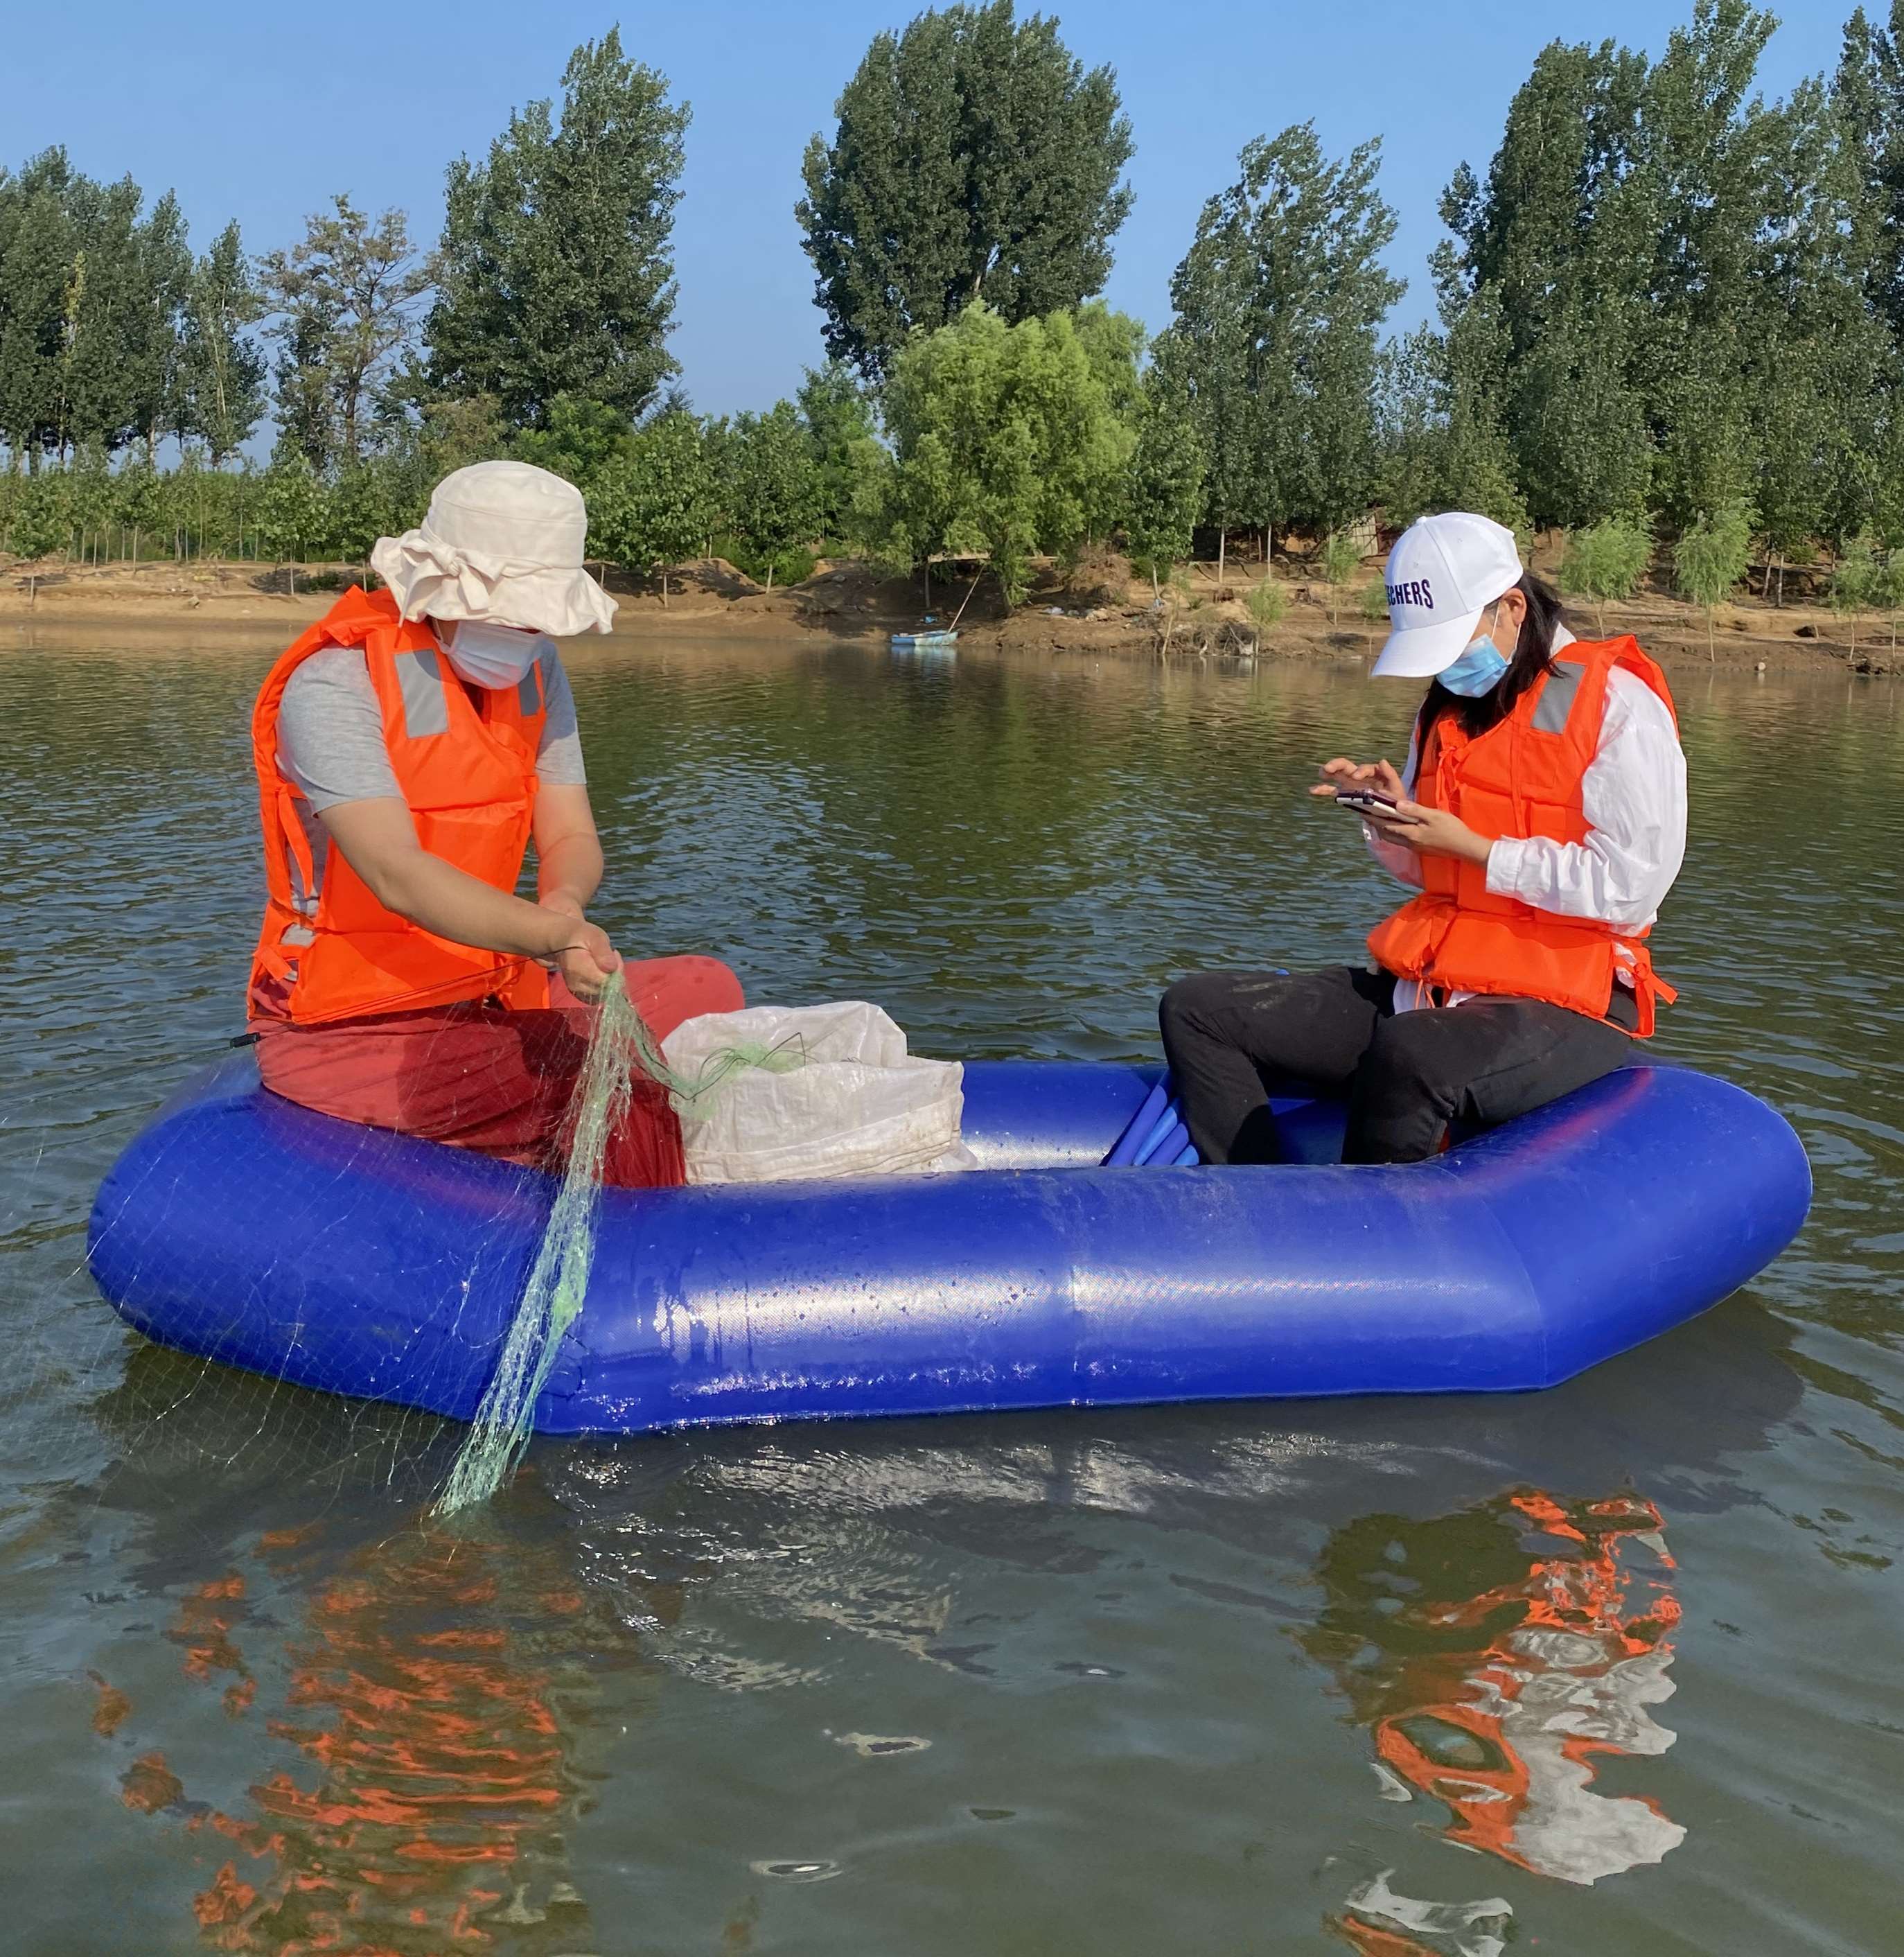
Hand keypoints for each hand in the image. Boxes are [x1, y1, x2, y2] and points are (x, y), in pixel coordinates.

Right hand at [536, 906, 621, 1000]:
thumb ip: (603, 952)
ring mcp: (578, 992)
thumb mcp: (595, 936)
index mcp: (579, 969)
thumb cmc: (582, 937)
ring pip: (607, 994)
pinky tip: (604, 971)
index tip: (613, 953)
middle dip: (616, 974)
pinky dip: (607, 985)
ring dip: (613, 979)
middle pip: (608, 989)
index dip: (617, 969)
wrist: (565, 942)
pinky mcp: (581, 996)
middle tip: (611, 955)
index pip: (607, 981)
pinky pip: (602, 996)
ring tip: (606, 962)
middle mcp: (576, 985)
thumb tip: (611, 969)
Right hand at [1310, 756, 1406, 800]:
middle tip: (1328, 768)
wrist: (1391, 817)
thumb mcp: (1396, 789)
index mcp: (1374, 773)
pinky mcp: (1346, 794)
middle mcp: (1360, 775)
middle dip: (1337, 765)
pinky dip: (1322, 789)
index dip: (1360, 771)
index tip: (1356, 777)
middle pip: (1346, 766)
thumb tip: (1382, 760)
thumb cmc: (1396, 802)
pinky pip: (1332, 790)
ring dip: (1328, 772)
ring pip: (1337, 774)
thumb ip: (1390, 775)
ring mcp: (1351, 784)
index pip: (1365, 768)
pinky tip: (1312, 790)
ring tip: (1321, 773)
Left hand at [1363, 797, 1492, 865]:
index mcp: (1410, 833)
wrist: (1465, 847)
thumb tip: (1396, 803)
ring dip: (1384, 829)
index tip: (1362, 811)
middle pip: (1386, 834)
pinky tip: (1397, 827)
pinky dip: (1394, 832)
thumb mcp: (1434, 816)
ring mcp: (1414, 847)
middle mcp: (1409, 842)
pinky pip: (1401, 840)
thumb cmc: (1452, 829)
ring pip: (1393, 838)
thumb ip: (1414, 810)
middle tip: (1368, 814)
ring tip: (1379, 819)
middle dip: (1376, 824)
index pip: (1386, 825)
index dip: (1373, 818)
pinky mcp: (1420, 848)